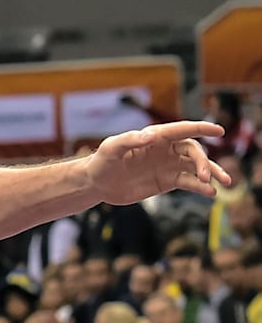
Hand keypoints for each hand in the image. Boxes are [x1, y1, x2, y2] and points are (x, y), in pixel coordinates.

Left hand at [87, 121, 230, 204]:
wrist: (97, 183)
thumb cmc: (102, 161)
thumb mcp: (112, 148)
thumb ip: (130, 140)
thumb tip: (150, 136)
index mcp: (156, 137)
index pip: (183, 130)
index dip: (202, 128)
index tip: (219, 131)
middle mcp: (166, 149)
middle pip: (193, 151)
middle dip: (203, 162)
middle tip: (205, 176)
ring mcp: (168, 165)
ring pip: (196, 167)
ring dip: (211, 173)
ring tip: (224, 183)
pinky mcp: (167, 181)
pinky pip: (188, 182)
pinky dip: (201, 187)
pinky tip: (211, 193)